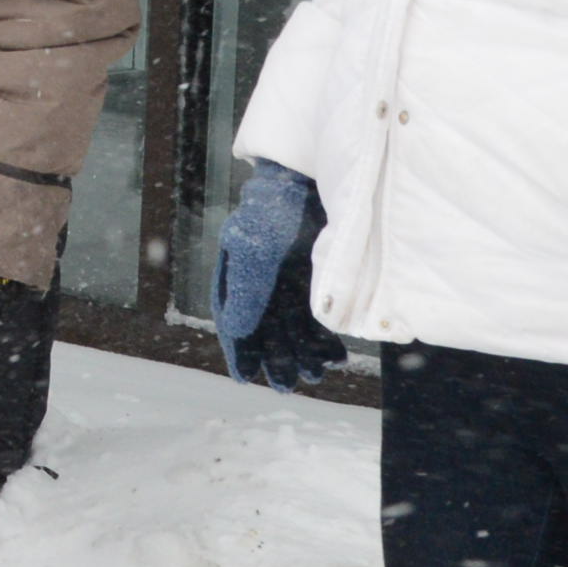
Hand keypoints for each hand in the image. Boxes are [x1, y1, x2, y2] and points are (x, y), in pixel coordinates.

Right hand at [213, 163, 343, 390]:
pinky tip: (335, 356)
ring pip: (292, 325)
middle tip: (289, 386)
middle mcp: (262, 275)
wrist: (317, 180)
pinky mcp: (318, 273)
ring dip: (301, 352)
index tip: (244, 378)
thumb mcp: (256, 252)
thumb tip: (234, 332)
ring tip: (316, 376)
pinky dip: (324, 337)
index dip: (237, 349)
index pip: (233, 317)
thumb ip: (246, 293)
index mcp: (237, 268)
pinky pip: (317, 314)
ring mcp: (291, 274)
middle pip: (265, 327)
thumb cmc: (280, 209)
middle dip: (275, 358)